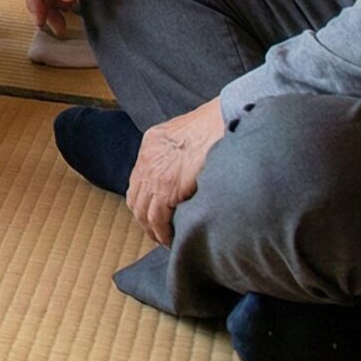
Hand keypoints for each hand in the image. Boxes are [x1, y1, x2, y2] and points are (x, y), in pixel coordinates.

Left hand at [127, 99, 224, 246]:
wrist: (224, 120)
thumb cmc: (217, 125)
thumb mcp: (189, 134)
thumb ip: (180, 151)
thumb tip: (187, 169)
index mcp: (151, 144)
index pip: (139, 179)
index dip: (145, 199)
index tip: (154, 214)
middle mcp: (147, 159)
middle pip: (136, 197)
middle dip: (144, 218)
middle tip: (157, 232)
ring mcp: (155, 173)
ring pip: (143, 211)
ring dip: (152, 229)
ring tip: (164, 240)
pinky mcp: (167, 187)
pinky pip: (157, 217)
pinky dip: (162, 232)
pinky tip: (170, 240)